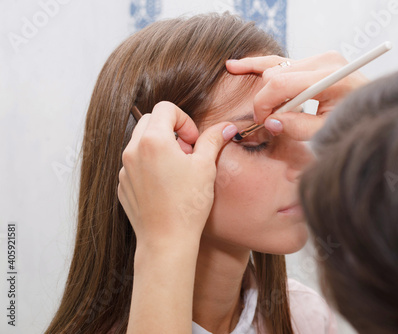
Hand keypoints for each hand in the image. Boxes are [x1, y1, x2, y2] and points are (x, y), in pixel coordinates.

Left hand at [117, 101, 237, 249]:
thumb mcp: (205, 167)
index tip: (193, 141)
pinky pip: (135, 164)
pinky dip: (150, 165)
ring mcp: (125, 169)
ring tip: (177, 171)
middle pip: (151, 121)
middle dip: (171, 130)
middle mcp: (133, 150)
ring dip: (160, 147)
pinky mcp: (123, 185)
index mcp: (153, 140)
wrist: (166, 241)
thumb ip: (213, 140)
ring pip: (141, 142)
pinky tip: (166, 186)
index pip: (166, 108)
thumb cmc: (187, 205)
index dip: (184, 120)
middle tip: (187, 153)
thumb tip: (227, 127)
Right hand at [226, 51, 368, 140]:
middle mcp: (324, 61)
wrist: (376, 114)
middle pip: (275, 74)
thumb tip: (270, 122)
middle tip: (270, 121)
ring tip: (252, 92)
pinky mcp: (317, 61)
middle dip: (265, 99)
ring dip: (267, 89)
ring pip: (276, 68)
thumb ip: (297, 127)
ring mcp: (321, 58)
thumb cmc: (354, 124)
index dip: (263, 105)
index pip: (280, 84)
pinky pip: (283, 62)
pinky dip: (262, 66)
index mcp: (328, 77)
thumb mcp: (326, 133)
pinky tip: (236, 65)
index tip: (263, 123)